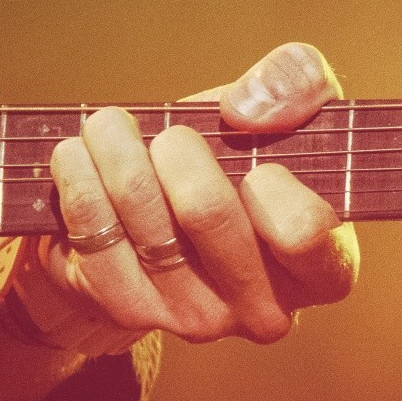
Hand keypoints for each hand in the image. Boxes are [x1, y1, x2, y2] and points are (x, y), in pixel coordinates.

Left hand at [18, 42, 359, 351]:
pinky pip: (95, 237)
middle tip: (170, 133)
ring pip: (144, 221)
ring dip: (119, 157)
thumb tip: (248, 109)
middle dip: (179, 152)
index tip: (250, 155)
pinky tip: (77, 156)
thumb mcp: (283, 108)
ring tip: (110, 128)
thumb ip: (297, 82)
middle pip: (209, 215)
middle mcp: (266, 309)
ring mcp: (197, 318)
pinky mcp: (131, 312)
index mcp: (324, 267)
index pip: (305, 234)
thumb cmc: (240, 158)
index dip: (273, 185)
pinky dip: (80, 183)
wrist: (164, 209)